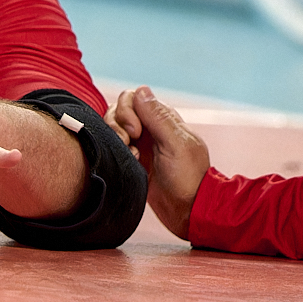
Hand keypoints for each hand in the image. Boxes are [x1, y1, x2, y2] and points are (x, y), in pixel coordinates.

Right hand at [109, 86, 206, 239]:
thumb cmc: (188, 178)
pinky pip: (114, 144)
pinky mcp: (133, 159)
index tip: (136, 131)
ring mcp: (141, 143)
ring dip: (115, 137)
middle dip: (117, 124)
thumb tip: (141, 90)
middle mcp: (150, 127)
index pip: (132, 97)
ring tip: (130, 154)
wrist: (188, 211)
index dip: (127, 110)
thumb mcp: (176, 145)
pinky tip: (129, 162)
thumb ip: (158, 117)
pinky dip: (115, 149)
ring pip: (114, 126)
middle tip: (130, 143)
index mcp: (163, 118)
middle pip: (119, 110)